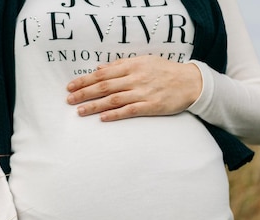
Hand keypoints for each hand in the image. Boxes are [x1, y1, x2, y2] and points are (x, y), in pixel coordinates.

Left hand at [66, 55, 201, 121]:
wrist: (190, 82)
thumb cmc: (165, 71)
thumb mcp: (143, 61)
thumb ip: (121, 65)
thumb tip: (100, 68)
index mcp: (132, 66)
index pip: (102, 73)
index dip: (84, 80)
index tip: (71, 86)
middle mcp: (135, 78)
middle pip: (104, 86)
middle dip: (84, 93)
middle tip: (69, 100)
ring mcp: (143, 92)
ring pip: (113, 99)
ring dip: (94, 105)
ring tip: (79, 111)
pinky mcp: (151, 106)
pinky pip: (129, 111)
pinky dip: (114, 114)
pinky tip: (102, 118)